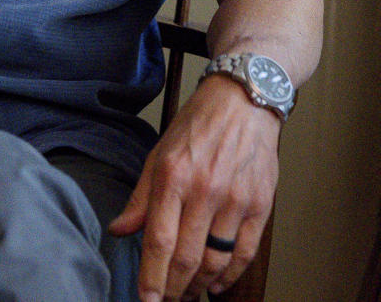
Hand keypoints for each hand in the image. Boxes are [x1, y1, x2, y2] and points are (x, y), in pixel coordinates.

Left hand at [108, 74, 278, 300]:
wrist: (244, 99)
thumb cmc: (199, 124)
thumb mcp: (160, 152)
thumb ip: (141, 197)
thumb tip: (119, 230)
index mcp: (174, 174)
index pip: (159, 240)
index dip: (151, 278)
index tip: (146, 300)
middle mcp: (204, 188)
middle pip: (186, 258)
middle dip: (174, 289)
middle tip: (167, 300)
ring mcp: (235, 198)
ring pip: (215, 261)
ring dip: (199, 286)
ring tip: (189, 293)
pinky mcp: (260, 203)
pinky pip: (244, 253)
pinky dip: (229, 276)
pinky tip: (216, 282)